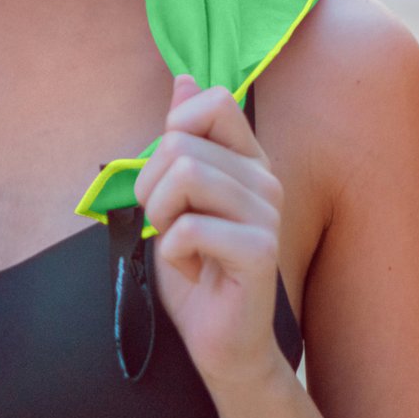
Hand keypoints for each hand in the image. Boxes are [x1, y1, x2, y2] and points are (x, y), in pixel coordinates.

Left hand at [133, 75, 284, 393]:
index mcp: (248, 158)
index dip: (176, 125)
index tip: (170, 170)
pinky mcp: (260, 251)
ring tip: (178, 242)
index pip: (214, 100)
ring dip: (160, 215)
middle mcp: (265, 179)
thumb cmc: (197, 262)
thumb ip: (184, 135)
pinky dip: (171, 251)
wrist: (221, 340)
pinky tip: (193, 268)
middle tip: (168, 222)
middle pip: (180, 142)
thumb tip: (183, 77)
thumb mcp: (178, 191)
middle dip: (151, 185)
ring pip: (184, 175)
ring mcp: (267, 214)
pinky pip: (189, 227)